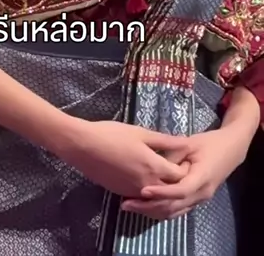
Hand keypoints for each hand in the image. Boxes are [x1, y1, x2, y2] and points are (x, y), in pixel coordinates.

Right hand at [60, 119, 189, 197]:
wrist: (83, 147)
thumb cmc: (112, 135)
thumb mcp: (141, 133)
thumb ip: (165, 140)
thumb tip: (186, 142)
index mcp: (154, 167)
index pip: (181, 176)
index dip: (186, 168)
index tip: (185, 158)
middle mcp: (147, 185)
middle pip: (171, 190)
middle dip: (176, 180)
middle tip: (175, 165)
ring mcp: (134, 192)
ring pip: (156, 196)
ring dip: (163, 188)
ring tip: (160, 171)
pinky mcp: (122, 194)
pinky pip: (142, 196)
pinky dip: (148, 191)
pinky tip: (143, 176)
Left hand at [121, 127, 243, 218]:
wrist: (230, 150)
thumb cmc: (208, 143)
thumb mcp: (190, 144)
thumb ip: (172, 154)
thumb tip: (153, 163)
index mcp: (201, 178)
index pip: (180, 191)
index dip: (161, 192)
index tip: (143, 191)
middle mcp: (201, 194)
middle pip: (173, 206)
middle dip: (149, 207)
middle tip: (126, 203)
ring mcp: (198, 200)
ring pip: (173, 212)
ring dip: (152, 211)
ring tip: (131, 205)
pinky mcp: (194, 200)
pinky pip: (176, 210)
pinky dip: (160, 210)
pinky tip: (144, 206)